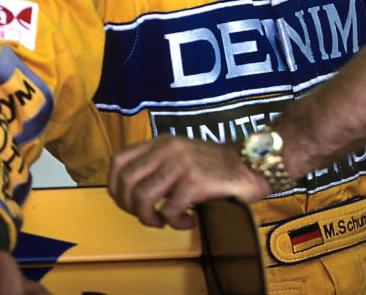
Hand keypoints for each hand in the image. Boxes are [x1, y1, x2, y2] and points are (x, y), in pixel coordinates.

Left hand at [106, 135, 269, 229]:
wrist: (251, 164)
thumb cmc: (215, 167)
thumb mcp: (180, 157)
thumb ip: (157, 166)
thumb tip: (129, 193)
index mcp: (161, 142)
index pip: (118, 162)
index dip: (114, 187)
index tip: (127, 203)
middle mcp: (167, 149)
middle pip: (125, 182)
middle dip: (130, 207)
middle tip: (147, 216)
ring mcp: (181, 164)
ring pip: (142, 197)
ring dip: (149, 218)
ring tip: (165, 221)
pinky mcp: (195, 181)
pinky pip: (168, 210)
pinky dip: (174, 222)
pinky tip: (187, 221)